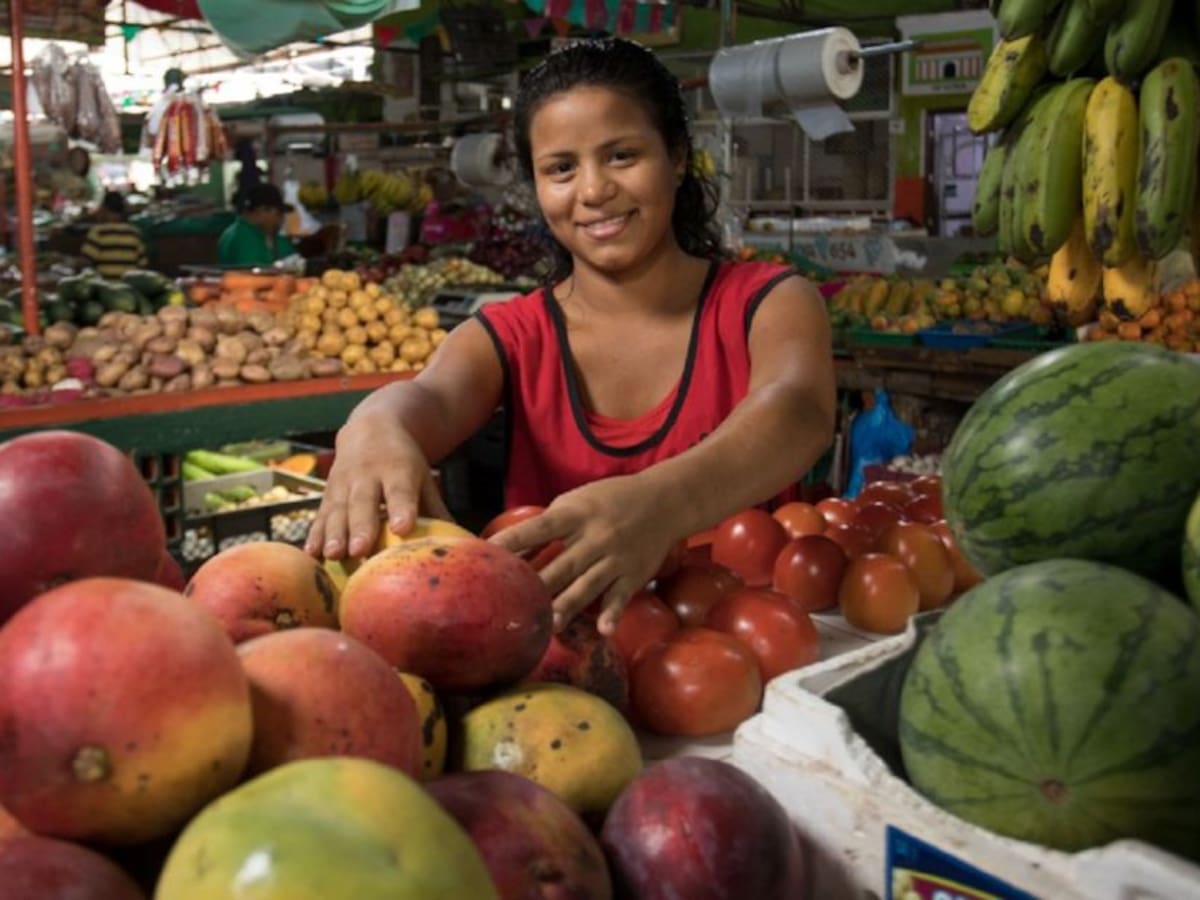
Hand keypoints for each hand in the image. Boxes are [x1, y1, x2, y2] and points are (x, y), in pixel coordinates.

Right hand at [305, 413, 450, 559]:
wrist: (370, 429)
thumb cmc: (404, 464)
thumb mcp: (423, 478)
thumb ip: (436, 510)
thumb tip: (460, 546)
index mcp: (398, 469)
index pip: (400, 491)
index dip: (401, 508)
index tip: (402, 528)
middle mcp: (368, 474)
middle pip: (364, 502)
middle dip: (361, 526)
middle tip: (360, 550)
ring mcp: (344, 483)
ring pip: (338, 509)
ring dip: (334, 533)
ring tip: (334, 555)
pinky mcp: (327, 493)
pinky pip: (320, 515)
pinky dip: (315, 534)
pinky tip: (311, 553)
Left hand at [488, 475, 678, 635]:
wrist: (664, 500)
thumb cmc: (610, 500)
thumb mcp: (577, 501)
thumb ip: (548, 524)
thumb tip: (512, 548)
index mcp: (575, 515)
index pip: (539, 529)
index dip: (513, 542)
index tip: (487, 554)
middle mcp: (595, 537)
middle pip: (561, 564)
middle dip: (537, 585)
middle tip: (510, 605)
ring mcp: (616, 558)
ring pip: (588, 585)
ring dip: (568, 605)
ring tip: (548, 625)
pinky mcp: (633, 574)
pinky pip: (621, 596)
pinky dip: (613, 613)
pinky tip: (603, 630)